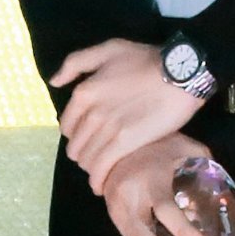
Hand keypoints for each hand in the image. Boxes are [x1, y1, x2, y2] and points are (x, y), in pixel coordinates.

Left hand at [53, 38, 205, 193]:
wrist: (180, 74)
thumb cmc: (146, 60)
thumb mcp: (108, 49)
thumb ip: (76, 63)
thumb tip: (55, 82)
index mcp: (84, 92)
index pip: (66, 126)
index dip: (75, 135)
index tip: (87, 139)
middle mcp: (90, 112)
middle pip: (75, 146)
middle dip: (83, 153)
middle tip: (97, 155)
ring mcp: (107, 129)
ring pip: (86, 159)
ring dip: (91, 168)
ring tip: (103, 169)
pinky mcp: (125, 143)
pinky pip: (101, 168)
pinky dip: (98, 180)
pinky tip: (101, 186)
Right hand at [102, 133, 212, 235]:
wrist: (113, 140)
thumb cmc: (159, 142)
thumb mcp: (185, 146)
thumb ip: (206, 166)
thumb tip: (230, 198)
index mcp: (149, 176)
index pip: (163, 207)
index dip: (180, 228)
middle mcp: (129, 197)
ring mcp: (118, 211)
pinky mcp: (115, 220)